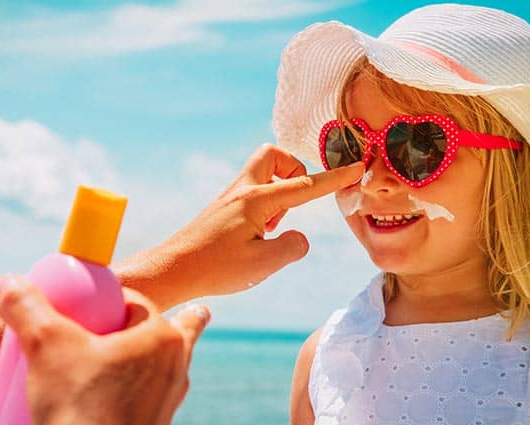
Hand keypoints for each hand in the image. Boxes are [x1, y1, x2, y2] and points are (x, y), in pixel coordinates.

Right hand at [0, 275, 209, 424]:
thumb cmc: (81, 408)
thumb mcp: (46, 347)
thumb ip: (27, 309)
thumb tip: (9, 283)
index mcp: (162, 338)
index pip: (133, 301)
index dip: (107, 299)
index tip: (84, 306)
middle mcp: (175, 368)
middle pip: (156, 332)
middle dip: (142, 326)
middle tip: (120, 322)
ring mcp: (168, 400)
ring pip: (157, 367)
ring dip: (145, 358)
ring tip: (138, 354)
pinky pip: (148, 398)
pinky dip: (136, 391)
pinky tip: (118, 397)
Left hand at [114, 144, 363, 309]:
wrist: (172, 270)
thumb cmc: (215, 268)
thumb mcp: (263, 264)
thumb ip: (292, 247)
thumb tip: (300, 237)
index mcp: (256, 200)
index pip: (305, 185)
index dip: (335, 178)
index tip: (357, 167)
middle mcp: (242, 190)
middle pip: (274, 155)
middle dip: (294, 170)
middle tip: (294, 203)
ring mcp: (230, 197)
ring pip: (263, 172)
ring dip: (279, 191)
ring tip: (272, 228)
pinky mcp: (223, 208)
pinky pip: (252, 190)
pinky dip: (265, 205)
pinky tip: (256, 235)